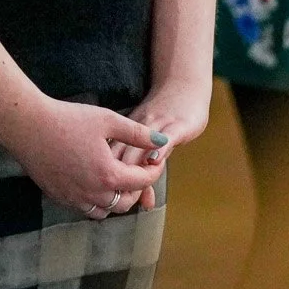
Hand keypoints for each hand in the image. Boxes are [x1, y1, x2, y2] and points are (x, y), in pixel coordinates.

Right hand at [7, 96, 169, 218]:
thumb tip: (162, 141)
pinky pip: (85, 208)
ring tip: (117, 180)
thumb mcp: (107, 120)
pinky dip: (96, 201)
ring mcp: (75, 199)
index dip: (153, 171)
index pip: (142, 181)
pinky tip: (94, 182)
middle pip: (126, 203)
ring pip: (105, 211)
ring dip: (116, 199)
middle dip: (137, 189)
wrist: (29, 126)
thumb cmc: (68, 119)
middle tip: (139, 172)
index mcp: (109, 175)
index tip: (156, 161)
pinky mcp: (60, 197)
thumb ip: (137, 134)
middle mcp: (94, 194)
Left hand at [109, 80, 211, 204]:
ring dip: (137, 168)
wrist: (184, 84)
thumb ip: (147, 171)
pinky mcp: (179, 124)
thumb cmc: (165, 116)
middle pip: (126, 156)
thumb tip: (145, 203)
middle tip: (120, 201)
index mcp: (128, 131)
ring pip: (143, 147)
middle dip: (122, 180)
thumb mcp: (153, 141)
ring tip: (133, 189)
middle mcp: (139, 128)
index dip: (108, 177)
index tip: (105, 196)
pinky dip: (159, 147)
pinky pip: (166, 136)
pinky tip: (155, 159)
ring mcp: (159, 124)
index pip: (113, 157)